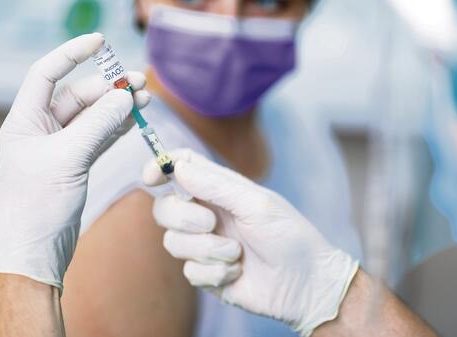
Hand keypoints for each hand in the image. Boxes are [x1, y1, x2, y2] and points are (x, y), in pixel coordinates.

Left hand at [0, 33, 149, 288]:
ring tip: (146, 99)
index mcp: (26, 121)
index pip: (48, 74)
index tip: (100, 42)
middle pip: (79, 95)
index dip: (72, 54)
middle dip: (108, 88)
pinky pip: (100, 137)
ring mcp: (61, 147)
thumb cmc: (36, 207)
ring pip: (93, 117)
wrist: (34, 252)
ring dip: (118, 107)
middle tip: (139, 83)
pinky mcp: (77, 165)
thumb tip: (124, 96)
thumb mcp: (67, 159)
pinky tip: (134, 120)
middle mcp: (42, 130)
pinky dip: (118, 128)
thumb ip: (96, 125)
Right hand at [143, 149, 358, 336]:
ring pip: (173, 242)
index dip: (161, 167)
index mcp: (221, 191)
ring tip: (236, 253)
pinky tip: (237, 273)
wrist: (305, 284)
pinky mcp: (207, 274)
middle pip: (165, 207)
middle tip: (211, 223)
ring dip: (206, 249)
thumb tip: (178, 166)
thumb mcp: (257, 204)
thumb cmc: (289, 236)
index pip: (182, 169)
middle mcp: (209, 215)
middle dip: (183, 216)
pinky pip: (189, 271)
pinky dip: (213, 272)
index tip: (151, 177)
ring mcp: (206, 246)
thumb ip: (216, 185)